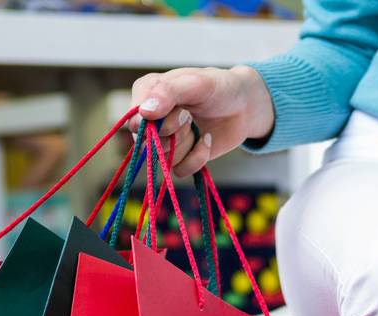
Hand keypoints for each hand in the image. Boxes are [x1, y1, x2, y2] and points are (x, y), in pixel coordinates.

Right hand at [127, 66, 275, 178]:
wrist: (244, 106)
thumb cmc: (219, 88)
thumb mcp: (197, 83)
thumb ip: (168, 92)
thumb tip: (143, 113)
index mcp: (147, 92)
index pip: (133, 119)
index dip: (154, 122)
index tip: (180, 111)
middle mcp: (151, 117)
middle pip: (147, 142)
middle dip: (174, 132)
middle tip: (189, 115)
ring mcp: (164, 139)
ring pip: (163, 158)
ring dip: (187, 144)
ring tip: (198, 126)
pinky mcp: (180, 157)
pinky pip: (179, 170)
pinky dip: (198, 158)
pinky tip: (206, 140)